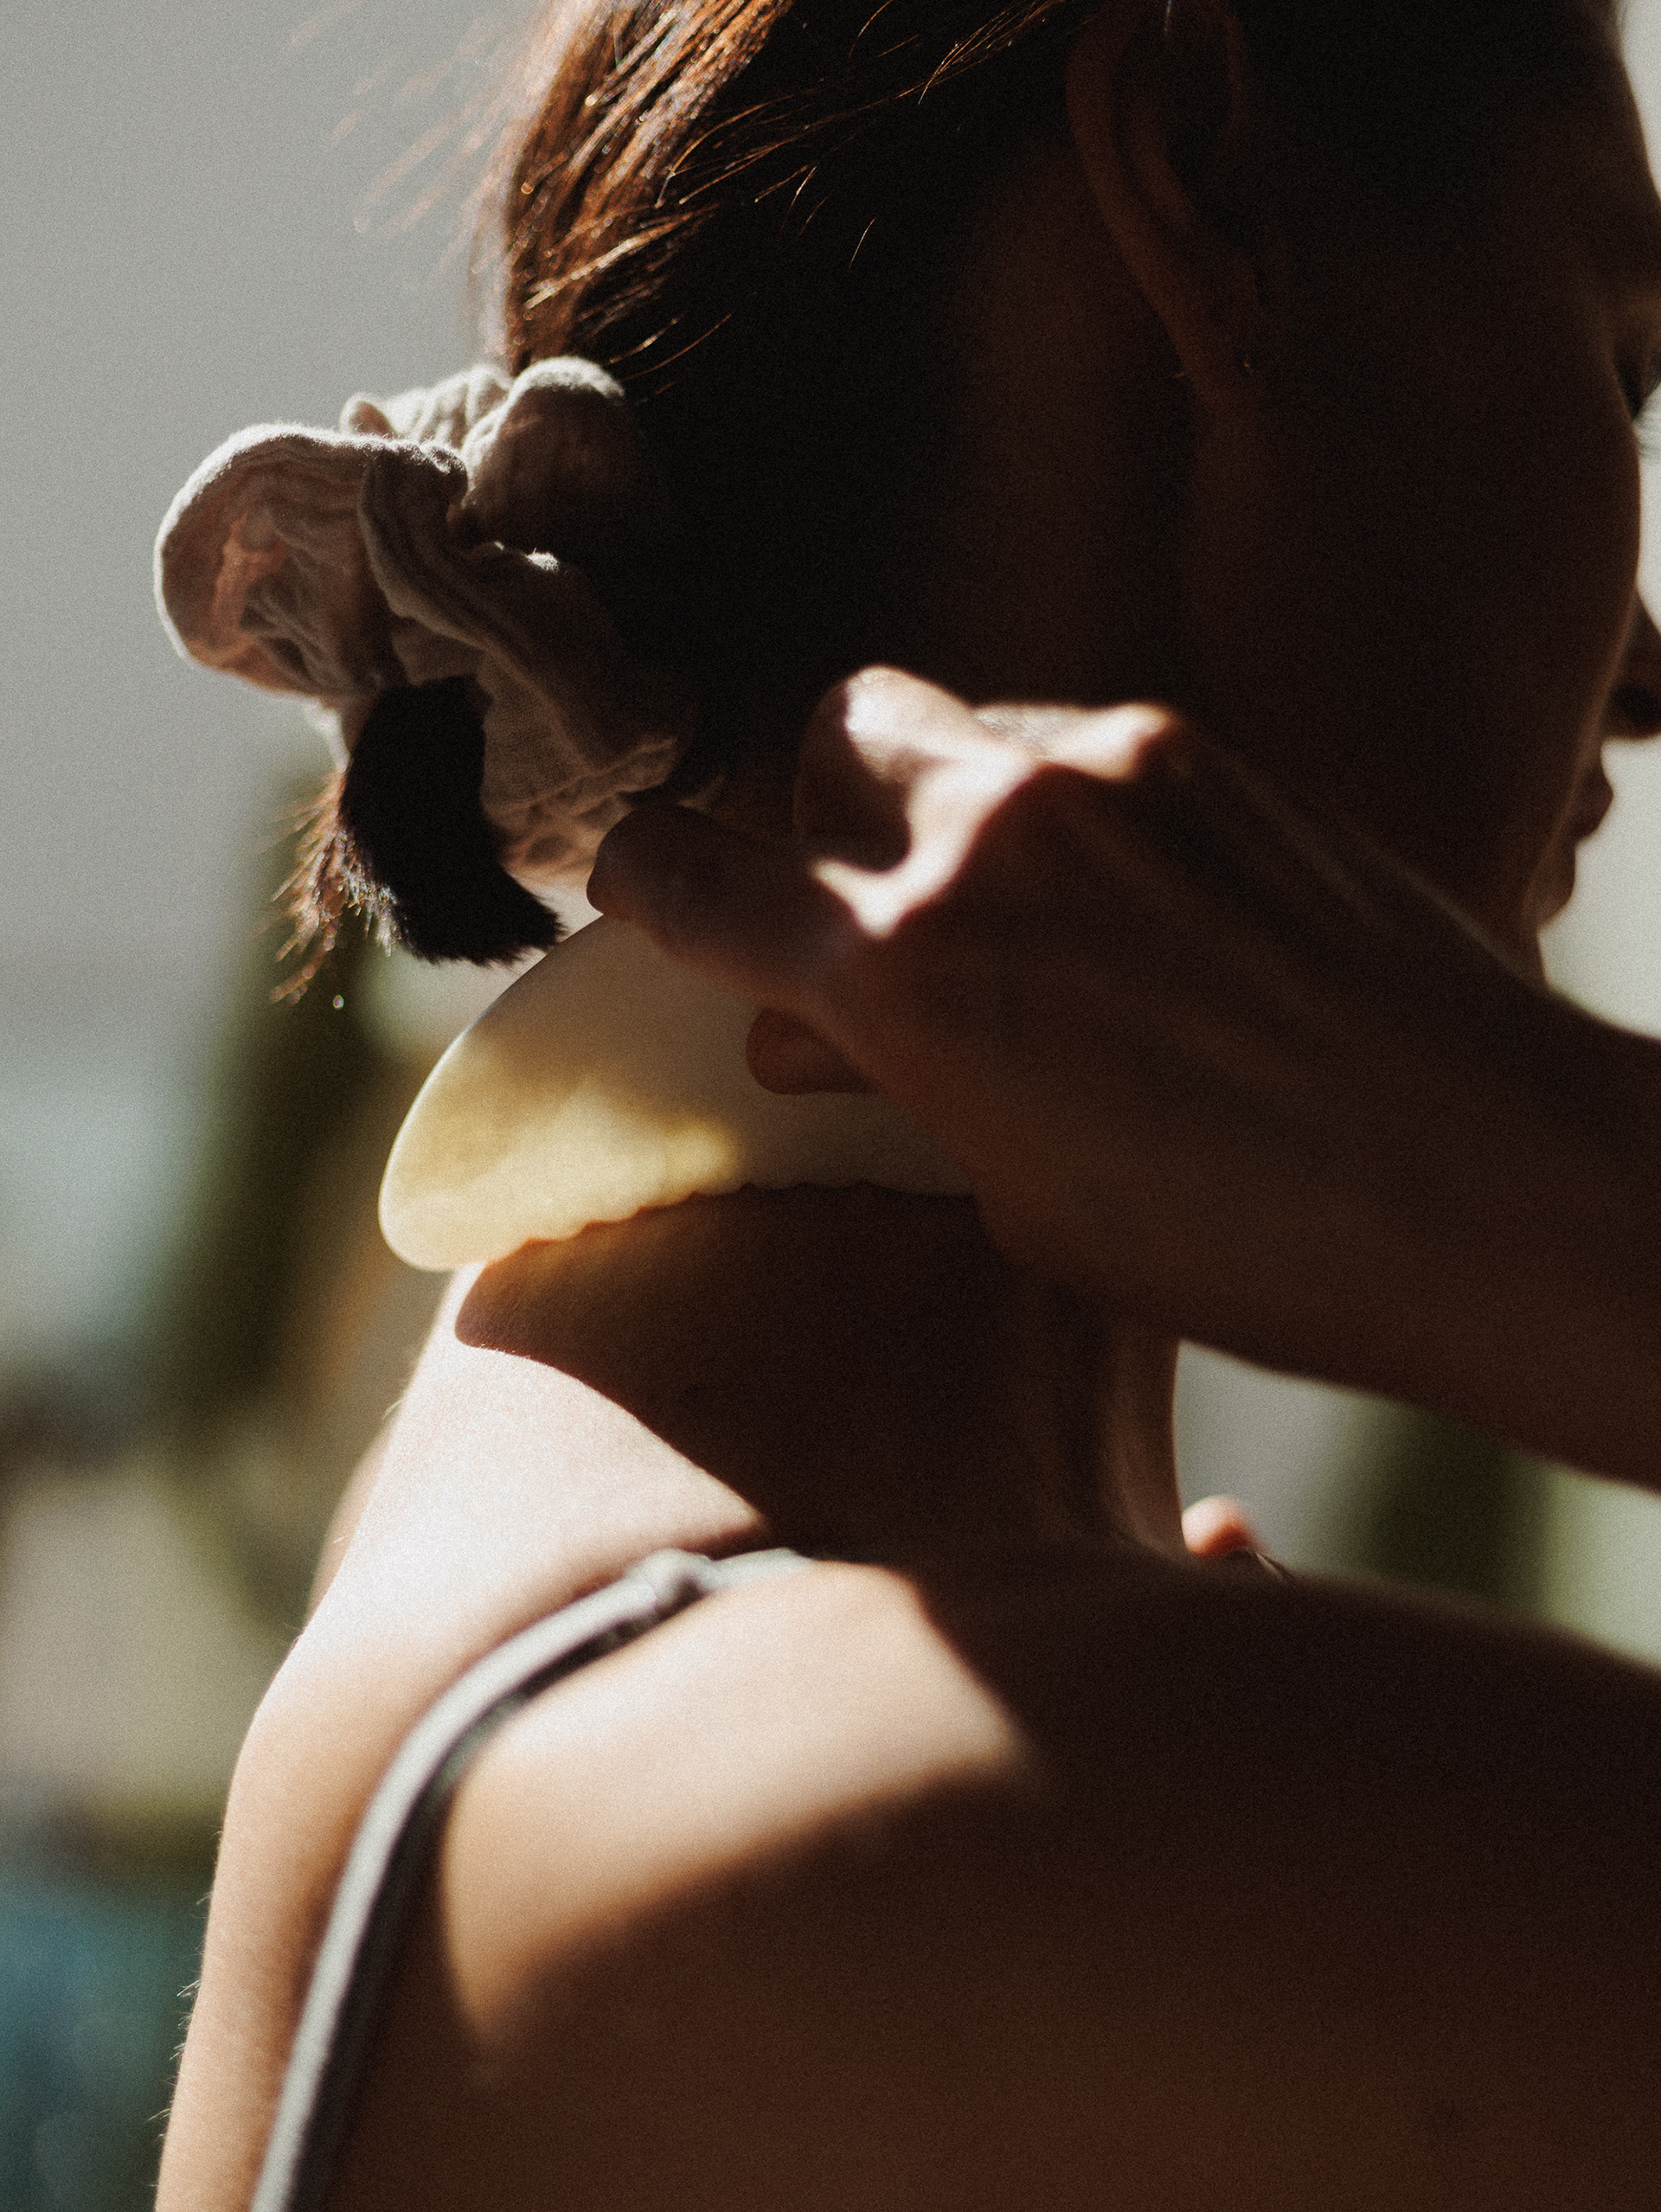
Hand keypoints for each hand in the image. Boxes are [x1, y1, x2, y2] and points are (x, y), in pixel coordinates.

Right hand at [591, 669, 1660, 1483]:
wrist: (1482, 1174)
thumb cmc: (1243, 1237)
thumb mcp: (1024, 1195)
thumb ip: (901, 1081)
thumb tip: (810, 1026)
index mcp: (906, 974)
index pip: (699, 880)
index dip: (646, 875)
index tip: (634, 871)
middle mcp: (987, 837)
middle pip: (831, 734)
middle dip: (821, 804)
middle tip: (865, 892)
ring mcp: (1104, 772)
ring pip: (963, 721)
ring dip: (948, 795)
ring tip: (1020, 910)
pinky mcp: (1209, 756)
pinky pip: (1080, 742)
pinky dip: (1064, 805)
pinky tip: (1137, 904)